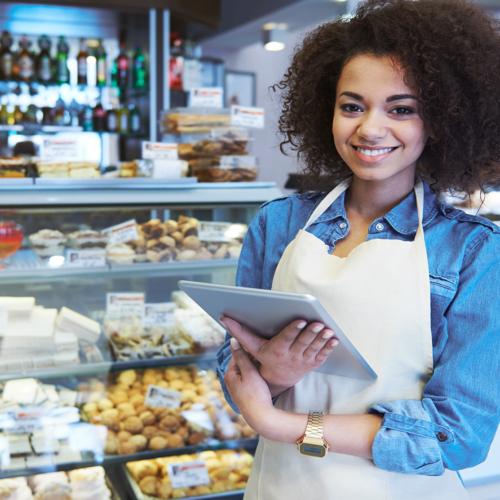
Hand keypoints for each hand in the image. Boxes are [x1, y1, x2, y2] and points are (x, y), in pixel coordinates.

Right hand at [220, 317, 337, 396]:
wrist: (277, 380)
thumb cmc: (263, 358)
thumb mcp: (252, 346)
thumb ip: (240, 332)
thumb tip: (223, 318)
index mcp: (277, 350)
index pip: (286, 339)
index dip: (293, 330)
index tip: (301, 320)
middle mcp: (290, 357)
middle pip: (302, 343)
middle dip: (311, 333)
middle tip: (319, 323)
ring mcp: (303, 361)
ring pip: (314, 349)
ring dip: (322, 340)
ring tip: (328, 330)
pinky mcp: (312, 363)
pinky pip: (322, 355)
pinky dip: (329, 348)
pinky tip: (335, 339)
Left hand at [224, 338, 276, 434]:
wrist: (260, 417)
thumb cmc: (256, 394)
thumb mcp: (249, 372)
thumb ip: (242, 356)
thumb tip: (233, 340)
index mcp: (229, 374)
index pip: (237, 354)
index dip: (249, 349)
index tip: (260, 345)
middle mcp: (230, 381)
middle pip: (241, 362)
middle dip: (251, 357)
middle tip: (265, 353)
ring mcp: (236, 387)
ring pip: (245, 370)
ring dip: (254, 365)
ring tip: (265, 361)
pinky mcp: (243, 393)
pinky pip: (247, 378)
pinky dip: (254, 373)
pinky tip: (263, 373)